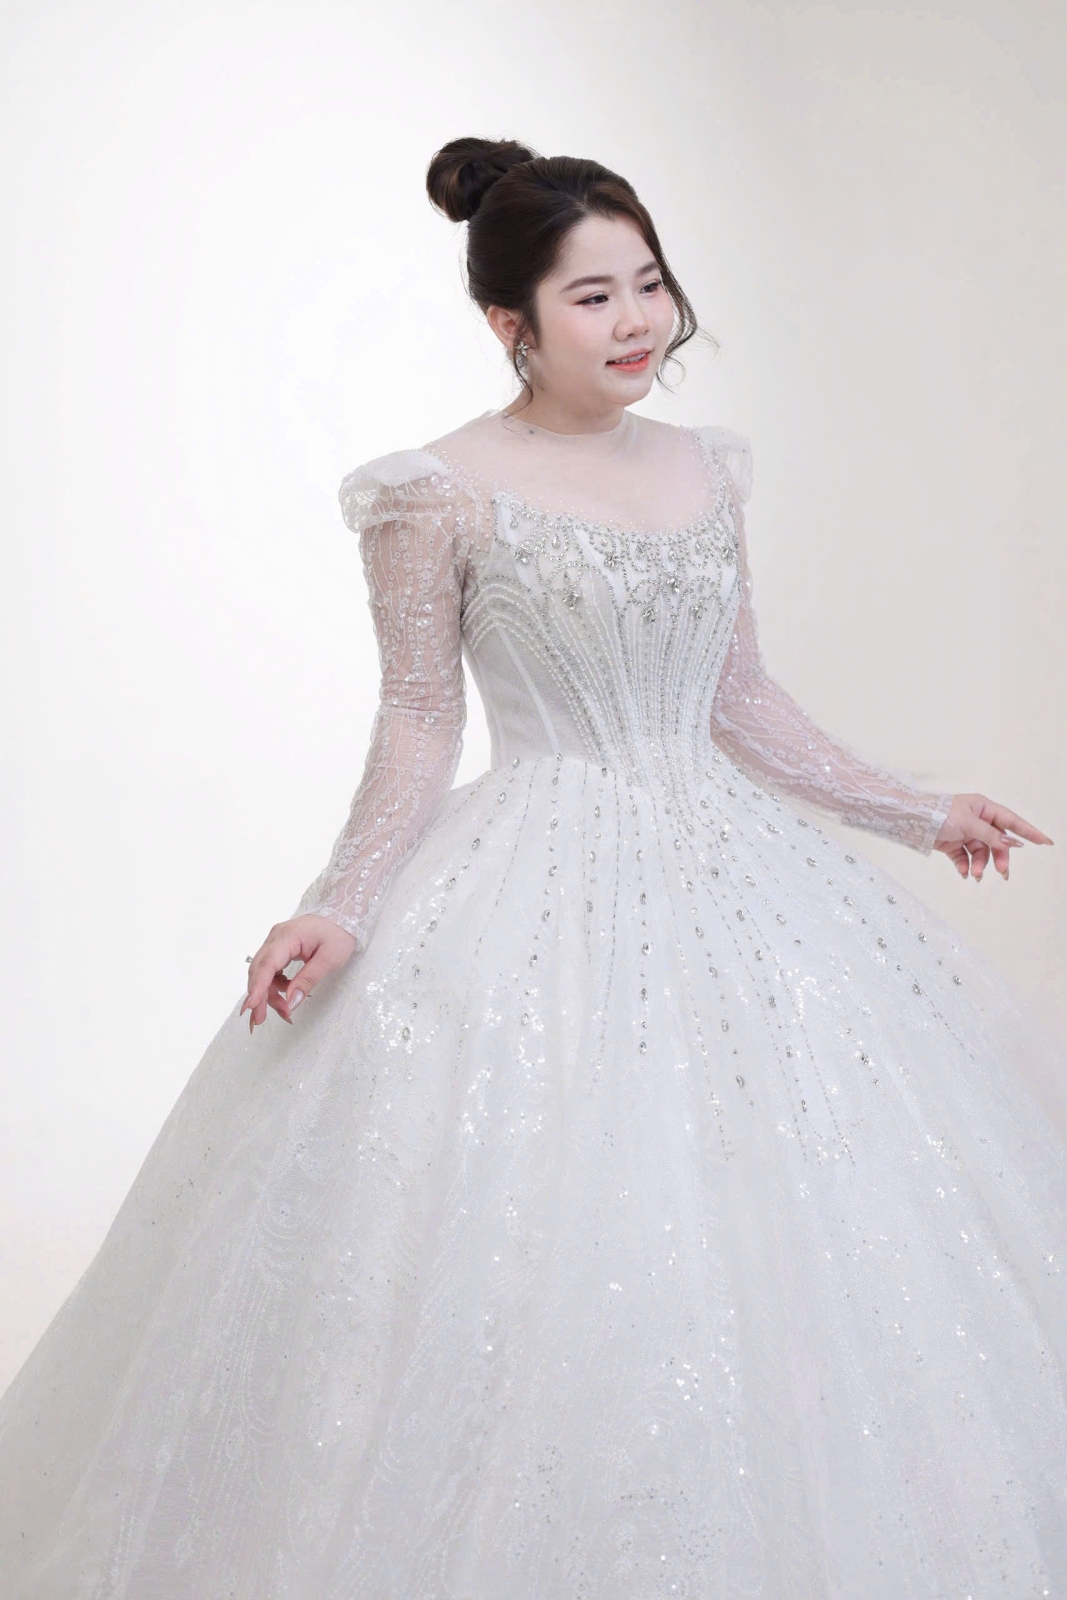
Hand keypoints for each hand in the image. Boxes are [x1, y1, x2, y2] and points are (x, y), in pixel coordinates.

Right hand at [241, 913, 357, 1032]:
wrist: (342, 917)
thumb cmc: (338, 935)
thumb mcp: (329, 959)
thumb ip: (308, 979)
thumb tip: (291, 1002)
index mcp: (287, 936)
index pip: (267, 964)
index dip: (258, 987)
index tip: (252, 1007)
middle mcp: (275, 938)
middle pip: (259, 970)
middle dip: (259, 997)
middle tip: (260, 1020)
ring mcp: (275, 943)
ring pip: (263, 973)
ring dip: (268, 994)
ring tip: (285, 1011)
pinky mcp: (278, 949)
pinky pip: (270, 971)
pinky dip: (274, 986)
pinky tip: (286, 995)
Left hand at [933, 793, 1053, 881]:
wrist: (910, 820)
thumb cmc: (939, 814)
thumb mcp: (968, 823)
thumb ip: (991, 835)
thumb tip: (1012, 844)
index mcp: (983, 808)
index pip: (1012, 821)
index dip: (1029, 832)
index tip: (1045, 842)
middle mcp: (976, 820)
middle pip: (997, 842)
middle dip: (999, 857)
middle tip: (1001, 872)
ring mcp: (964, 833)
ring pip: (980, 852)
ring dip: (980, 864)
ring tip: (974, 874)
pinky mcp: (952, 844)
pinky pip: (964, 858)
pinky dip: (965, 866)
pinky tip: (963, 873)